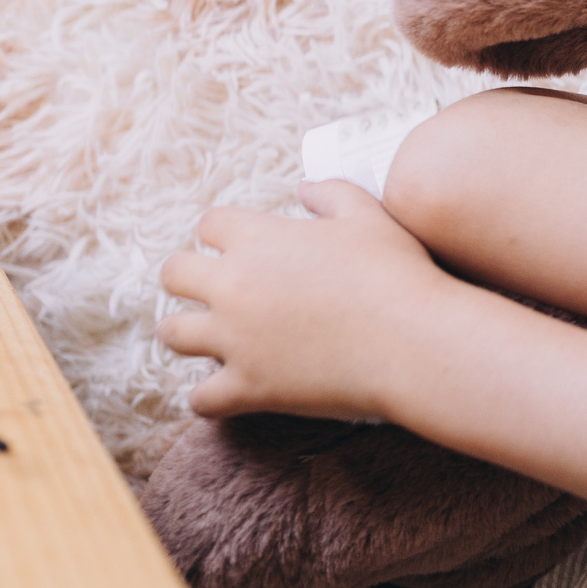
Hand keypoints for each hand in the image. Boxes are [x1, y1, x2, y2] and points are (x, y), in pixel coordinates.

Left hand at [157, 180, 451, 420]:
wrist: (413, 341)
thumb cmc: (396, 273)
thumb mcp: (369, 215)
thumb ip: (331, 193)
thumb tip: (304, 188)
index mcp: (258, 239)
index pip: (211, 224)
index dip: (225, 233)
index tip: (240, 245)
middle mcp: (234, 286)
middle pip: (175, 274)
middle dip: (189, 279)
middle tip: (214, 289)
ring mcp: (235, 339)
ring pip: (173, 333)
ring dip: (187, 333)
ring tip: (210, 338)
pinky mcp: (249, 386)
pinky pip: (201, 399)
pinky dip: (210, 397)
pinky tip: (226, 392)